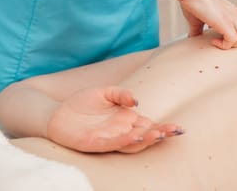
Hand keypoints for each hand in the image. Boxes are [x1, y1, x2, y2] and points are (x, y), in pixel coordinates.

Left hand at [46, 86, 181, 152]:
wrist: (56, 113)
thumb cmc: (82, 104)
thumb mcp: (106, 92)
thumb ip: (122, 94)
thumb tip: (136, 100)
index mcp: (126, 120)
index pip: (149, 125)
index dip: (164, 127)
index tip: (179, 127)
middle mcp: (120, 131)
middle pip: (145, 135)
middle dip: (161, 133)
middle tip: (176, 131)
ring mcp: (109, 138)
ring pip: (132, 142)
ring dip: (145, 139)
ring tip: (159, 133)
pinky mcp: (94, 143)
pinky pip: (112, 143)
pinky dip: (125, 140)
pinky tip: (135, 135)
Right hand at [179, 0, 236, 49]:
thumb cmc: (193, 1)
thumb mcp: (199, 18)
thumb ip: (199, 29)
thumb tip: (193, 38)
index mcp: (233, 13)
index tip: (224, 39)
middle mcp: (235, 15)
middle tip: (225, 42)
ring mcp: (232, 17)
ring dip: (234, 44)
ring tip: (220, 42)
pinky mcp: (225, 22)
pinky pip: (234, 39)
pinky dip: (224, 45)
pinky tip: (213, 41)